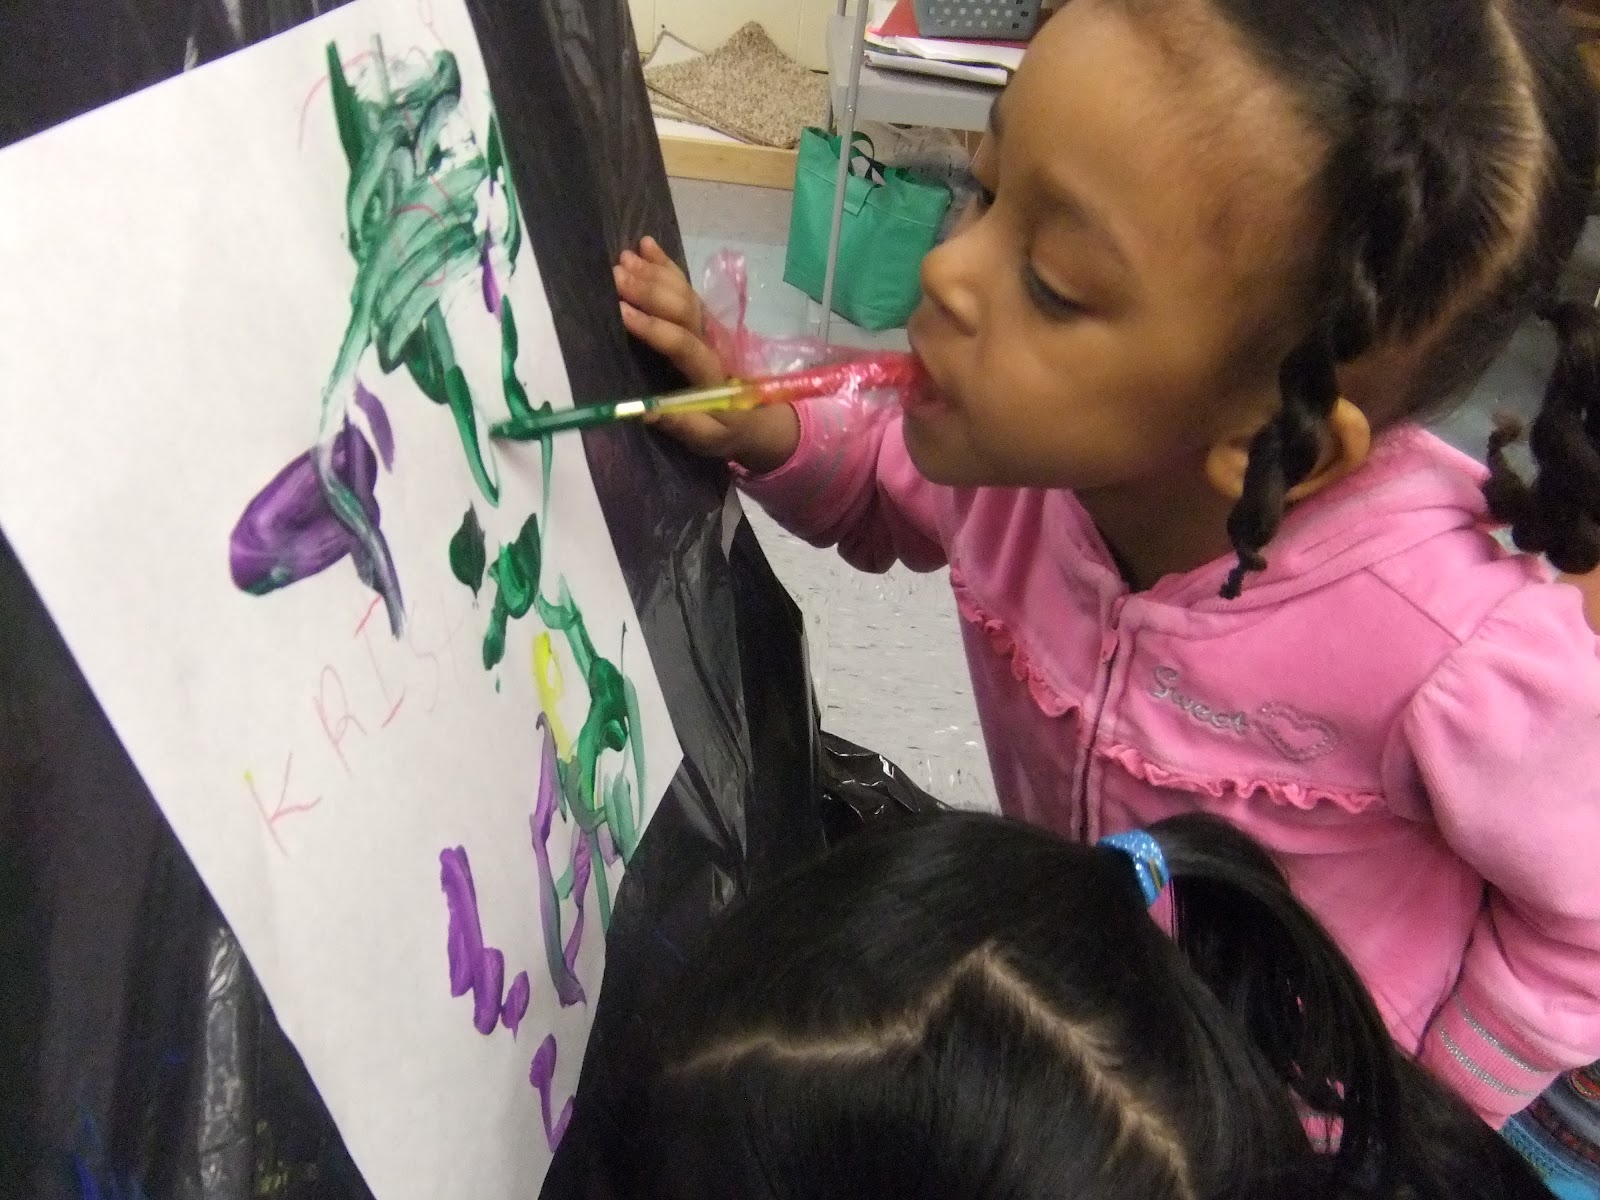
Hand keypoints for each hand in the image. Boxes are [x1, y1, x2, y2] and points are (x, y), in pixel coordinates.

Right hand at [615, 237, 798, 474]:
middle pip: (684, 309)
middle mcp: (714, 343)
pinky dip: (666, 265)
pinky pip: (686, 289)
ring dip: (654, 273)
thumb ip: (682, 425)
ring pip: (684, 294)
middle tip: (615, 276)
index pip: (685, 345)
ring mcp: (710, 327)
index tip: (622, 313)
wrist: (759, 418)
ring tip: (622, 259)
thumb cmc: (728, 430)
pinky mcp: (703, 320)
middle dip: (650, 290)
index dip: (655, 328)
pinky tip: (645, 245)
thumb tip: (646, 409)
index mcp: (713, 374)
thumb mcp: (709, 439)